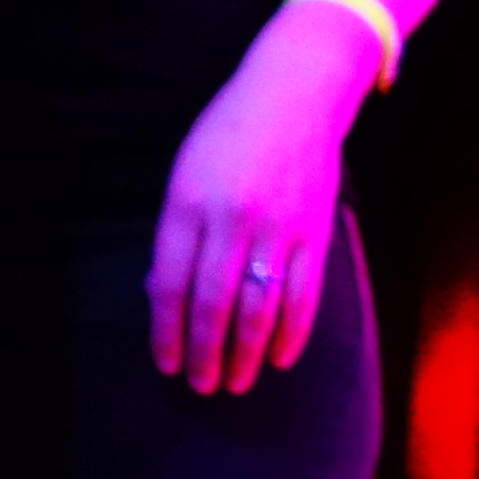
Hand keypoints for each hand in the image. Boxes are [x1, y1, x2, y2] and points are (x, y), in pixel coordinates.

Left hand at [148, 4, 370, 396]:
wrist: (297, 92)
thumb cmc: (229, 132)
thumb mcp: (184, 172)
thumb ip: (175, 232)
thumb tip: (164, 297)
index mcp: (188, 203)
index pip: (169, 285)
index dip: (165, 332)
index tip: (165, 364)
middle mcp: (232, 219)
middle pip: (212, 305)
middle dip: (204, 354)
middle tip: (200, 386)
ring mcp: (278, 227)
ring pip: (258, 307)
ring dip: (244, 353)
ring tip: (236, 382)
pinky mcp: (314, 231)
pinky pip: (303, 294)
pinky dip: (292, 331)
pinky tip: (278, 357)